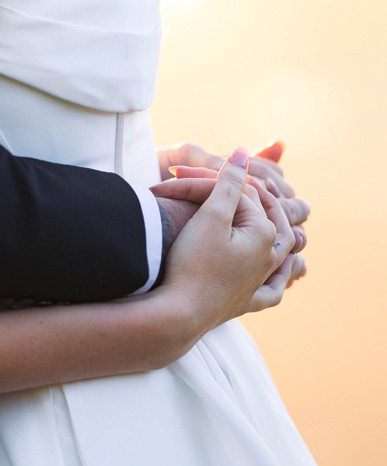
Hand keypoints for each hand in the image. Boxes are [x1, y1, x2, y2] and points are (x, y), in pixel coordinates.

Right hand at [156, 151, 282, 333]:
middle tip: (232, 181)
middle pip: (266, 218)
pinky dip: (282, 279)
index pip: (243, 195)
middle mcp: (269, 259)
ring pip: (281, 255)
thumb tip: (243, 153)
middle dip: (247, 197)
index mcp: (265, 234)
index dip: (213, 181)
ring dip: (282, 234)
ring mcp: (258, 282)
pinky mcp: (245, 302)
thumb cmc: (193, 263)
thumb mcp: (210, 215)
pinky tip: (286, 274)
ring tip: (278, 217)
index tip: (184, 174)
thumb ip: (229, 182)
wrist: (179, 312)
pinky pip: (273, 290)